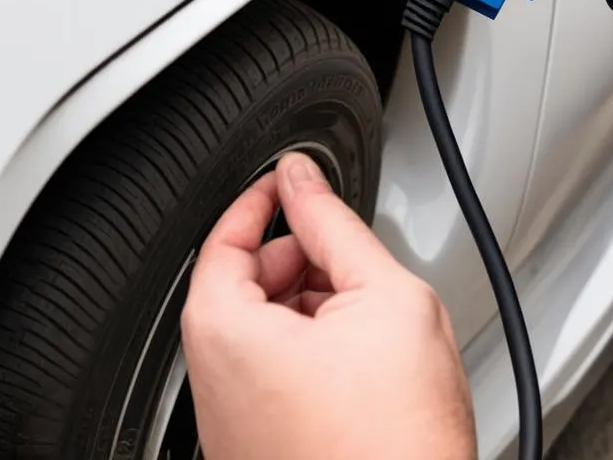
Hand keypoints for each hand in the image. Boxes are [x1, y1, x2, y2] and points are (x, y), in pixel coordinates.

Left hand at [181, 152, 475, 459]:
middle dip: (295, 259)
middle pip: (242, 285)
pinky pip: (270, 375)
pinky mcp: (258, 451)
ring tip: (368, 322)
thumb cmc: (397, 438)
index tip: (289, 182)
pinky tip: (362, 364)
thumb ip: (335, 224)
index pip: (224, 238)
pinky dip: (309, 350)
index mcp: (228, 336)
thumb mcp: (384, 296)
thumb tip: (305, 180)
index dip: (262, 199)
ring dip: (308, 306)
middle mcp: (214, 385)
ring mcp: (233, 426)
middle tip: (348, 261)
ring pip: (261, 330)